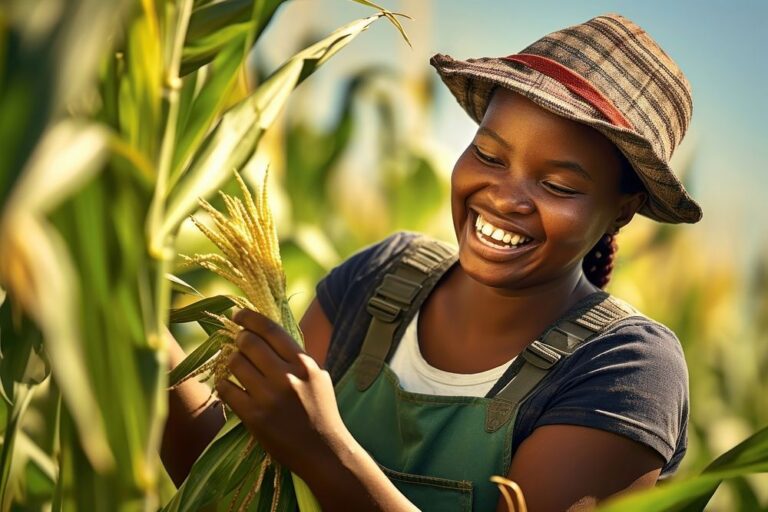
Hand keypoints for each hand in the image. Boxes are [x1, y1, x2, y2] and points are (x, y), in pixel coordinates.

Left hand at [215, 308, 350, 476]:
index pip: (270, 329)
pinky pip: (227, 390)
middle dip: (239, 338)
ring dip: (232, 361)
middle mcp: (286, 377)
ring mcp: (269, 397)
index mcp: (303, 364)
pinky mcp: (254, 417)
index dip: (249, 317)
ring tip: (236, 365)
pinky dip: (225, 385)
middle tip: (238, 341)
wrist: (323, 452)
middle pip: (249, 343)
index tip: (238, 315)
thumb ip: (296, 356)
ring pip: (235, 363)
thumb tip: (267, 333)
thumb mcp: (317, 376)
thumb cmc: (321, 411)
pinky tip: (230, 386)